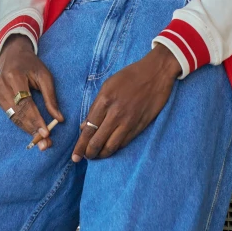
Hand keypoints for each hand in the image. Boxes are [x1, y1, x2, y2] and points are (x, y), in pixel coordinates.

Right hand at [0, 34, 63, 150]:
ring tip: (40, 141)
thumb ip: (51, 98)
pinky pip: (10, 116)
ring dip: (27, 130)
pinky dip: (21, 124)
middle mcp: (2, 87)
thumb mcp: (45, 76)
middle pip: (18, 114)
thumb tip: (59, 119)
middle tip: (45, 143)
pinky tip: (31, 131)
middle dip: (32, 129)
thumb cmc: (31, 64)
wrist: (13, 55)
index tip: (46, 133)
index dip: (36, 120)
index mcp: (14, 77)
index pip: (26, 104)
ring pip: (13, 117)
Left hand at [71, 43, 180, 161]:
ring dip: (102, 154)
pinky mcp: (140, 125)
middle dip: (88, 153)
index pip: (88, 129)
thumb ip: (95, 106)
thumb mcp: (108, 85)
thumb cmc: (130, 76)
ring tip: (96, 156)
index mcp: (104, 100)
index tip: (75, 155)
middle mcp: (115, 113)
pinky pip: (124, 142)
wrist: (156, 72)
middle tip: (84, 158)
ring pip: (111, 146)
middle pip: (97, 141)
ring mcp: (129, 121)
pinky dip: (115, 148)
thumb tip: (84, 126)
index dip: (80, 145)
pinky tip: (110, 148)